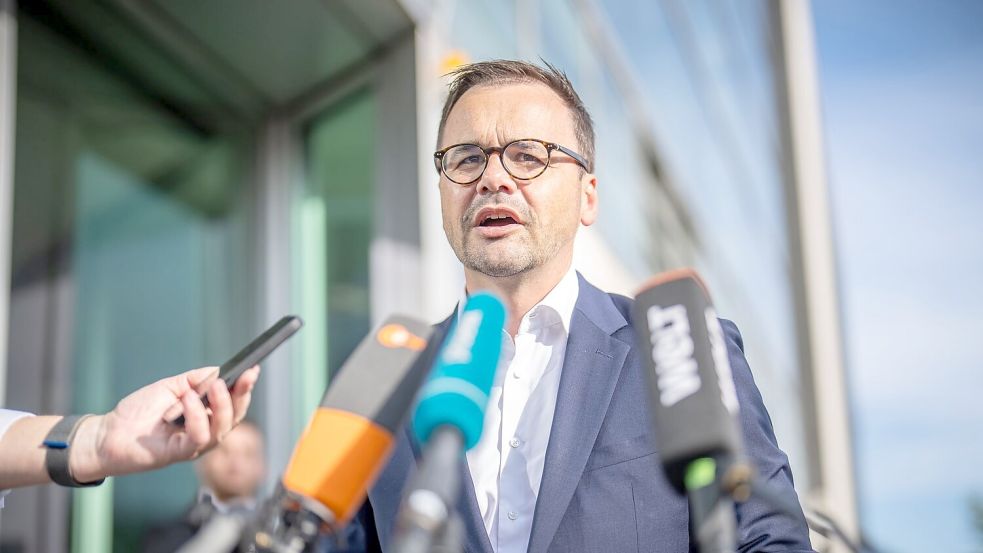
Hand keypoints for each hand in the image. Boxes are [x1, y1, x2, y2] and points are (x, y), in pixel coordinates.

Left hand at [69, 366, 259, 481]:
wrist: (109, 433)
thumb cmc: (138, 412)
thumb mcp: (171, 388)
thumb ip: (194, 380)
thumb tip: (218, 371)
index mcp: (205, 415)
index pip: (233, 403)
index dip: (245, 388)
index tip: (252, 370)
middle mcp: (205, 431)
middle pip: (235, 416)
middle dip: (242, 395)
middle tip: (243, 376)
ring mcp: (194, 445)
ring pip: (222, 428)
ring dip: (221, 405)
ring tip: (213, 385)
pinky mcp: (180, 453)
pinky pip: (198, 437)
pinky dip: (196, 416)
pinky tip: (186, 400)